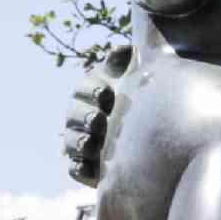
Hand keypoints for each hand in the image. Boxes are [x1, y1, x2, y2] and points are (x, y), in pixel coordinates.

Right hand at [64, 45, 128, 187]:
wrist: (148, 126)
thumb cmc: (137, 94)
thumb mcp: (133, 76)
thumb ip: (125, 62)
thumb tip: (122, 49)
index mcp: (89, 92)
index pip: (83, 90)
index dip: (92, 91)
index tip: (107, 94)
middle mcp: (79, 116)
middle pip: (74, 117)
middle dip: (86, 118)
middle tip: (100, 120)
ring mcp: (80, 141)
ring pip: (72, 142)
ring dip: (81, 143)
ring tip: (94, 143)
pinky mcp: (86, 165)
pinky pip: (74, 169)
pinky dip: (79, 169)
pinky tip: (91, 169)